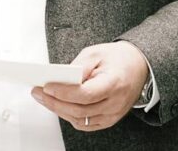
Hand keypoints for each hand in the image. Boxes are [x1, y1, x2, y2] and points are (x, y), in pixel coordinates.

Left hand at [31, 41, 148, 131]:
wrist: (139, 66)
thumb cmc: (117, 58)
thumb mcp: (96, 53)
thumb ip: (77, 67)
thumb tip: (58, 79)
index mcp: (114, 83)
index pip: (86, 94)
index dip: (64, 92)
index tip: (47, 87)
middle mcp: (115, 103)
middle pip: (80, 110)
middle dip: (55, 102)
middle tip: (38, 93)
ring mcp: (113, 114)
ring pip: (80, 120)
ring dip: (59, 110)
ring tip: (44, 99)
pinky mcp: (109, 120)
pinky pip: (85, 124)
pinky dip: (70, 116)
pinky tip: (59, 106)